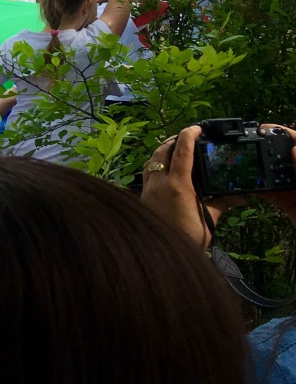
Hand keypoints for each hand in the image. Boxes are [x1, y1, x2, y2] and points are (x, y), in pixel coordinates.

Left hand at [141, 127, 245, 251]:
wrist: (159, 255)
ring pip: (152, 160)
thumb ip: (221, 204)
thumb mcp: (208, 220)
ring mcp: (148, 188)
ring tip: (175, 149)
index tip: (196, 128)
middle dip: (174, 141)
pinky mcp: (143, 195)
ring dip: (162, 150)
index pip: (182, 152)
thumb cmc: (186, 238)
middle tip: (187, 137)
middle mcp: (159, 182)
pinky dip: (155, 163)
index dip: (188, 136)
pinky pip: (148, 171)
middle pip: (163, 151)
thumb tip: (240, 197)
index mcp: (177, 185)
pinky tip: (164, 168)